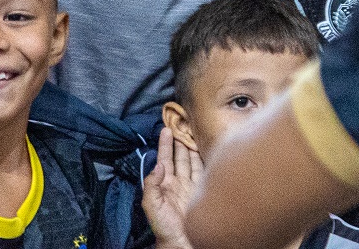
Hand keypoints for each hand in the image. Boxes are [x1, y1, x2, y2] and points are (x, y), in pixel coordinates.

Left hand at [142, 127, 203, 248]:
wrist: (182, 243)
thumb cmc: (164, 228)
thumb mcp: (152, 206)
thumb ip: (151, 185)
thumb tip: (159, 165)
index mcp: (164, 184)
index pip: (164, 158)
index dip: (165, 144)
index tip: (166, 128)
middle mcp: (178, 182)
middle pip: (180, 156)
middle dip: (180, 140)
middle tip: (183, 123)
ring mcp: (191, 186)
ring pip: (192, 161)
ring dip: (192, 146)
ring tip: (194, 131)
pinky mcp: (203, 191)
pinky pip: (204, 171)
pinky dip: (205, 159)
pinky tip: (207, 149)